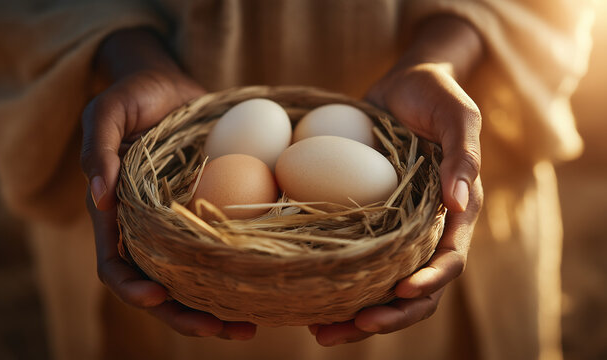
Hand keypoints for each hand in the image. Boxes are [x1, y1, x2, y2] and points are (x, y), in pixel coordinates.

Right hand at [80, 28, 255, 339]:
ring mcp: (180, 226)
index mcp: (116, 215)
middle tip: (223, 330)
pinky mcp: (209, 213)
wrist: (170, 85)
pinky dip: (237, 274)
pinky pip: (220, 252)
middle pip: (160, 288)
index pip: (115, 265)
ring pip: (194, 281)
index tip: (158, 296)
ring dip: (217, 309)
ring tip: (250, 328)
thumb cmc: (133, 94)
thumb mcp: (106, 111)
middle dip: (186, 316)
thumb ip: (97, 149)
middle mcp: (147, 230)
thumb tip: (98, 197)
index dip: (132, 288)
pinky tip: (264, 284)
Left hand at [308, 16, 483, 345]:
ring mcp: (396, 229)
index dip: (429, 282)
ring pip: (382, 285)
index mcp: (455, 214)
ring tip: (319, 332)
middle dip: (386, 317)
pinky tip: (310, 292)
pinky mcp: (369, 220)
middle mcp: (426, 230)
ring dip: (355, 314)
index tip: (402, 293)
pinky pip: (357, 259)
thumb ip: (464, 154)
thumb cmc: (437, 96)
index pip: (448, 259)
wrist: (407, 84)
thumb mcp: (459, 115)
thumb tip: (460, 202)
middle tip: (346, 330)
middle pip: (414, 291)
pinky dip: (339, 281)